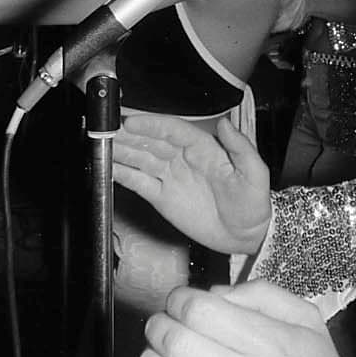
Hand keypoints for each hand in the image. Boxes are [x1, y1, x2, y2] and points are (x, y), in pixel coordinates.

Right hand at [113, 112, 271, 253]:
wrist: (246, 235)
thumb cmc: (253, 202)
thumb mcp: (255, 173)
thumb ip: (241, 148)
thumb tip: (226, 124)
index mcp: (203, 148)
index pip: (173, 130)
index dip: (152, 124)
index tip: (132, 121)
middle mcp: (182, 158)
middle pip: (151, 141)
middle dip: (128, 134)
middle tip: (105, 128)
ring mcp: (170, 176)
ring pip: (140, 158)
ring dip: (120, 150)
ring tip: (100, 144)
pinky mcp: (161, 196)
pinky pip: (138, 181)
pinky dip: (121, 174)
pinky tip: (106, 166)